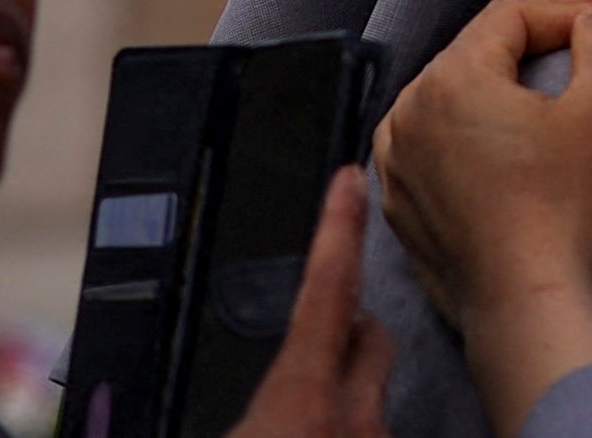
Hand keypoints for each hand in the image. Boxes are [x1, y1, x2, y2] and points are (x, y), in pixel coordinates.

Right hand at [217, 170, 390, 437]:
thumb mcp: (225, 435)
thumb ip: (225, 403)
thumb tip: (217, 400)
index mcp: (302, 402)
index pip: (328, 290)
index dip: (339, 229)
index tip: (351, 179)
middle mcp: (357, 420)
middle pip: (370, 340)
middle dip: (350, 328)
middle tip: (318, 342)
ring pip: (373, 398)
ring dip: (344, 402)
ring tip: (304, 424)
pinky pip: (373, 432)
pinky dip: (349, 434)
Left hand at [376, 0, 591, 437]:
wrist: (524, 306)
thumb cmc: (565, 204)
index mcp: (451, 78)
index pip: (510, 15)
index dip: (563, 10)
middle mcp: (407, 113)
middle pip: (475, 51)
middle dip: (530, 46)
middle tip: (581, 54)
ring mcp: (394, 164)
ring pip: (447, 98)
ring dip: (493, 90)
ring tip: (536, 101)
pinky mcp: (399, 207)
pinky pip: (429, 147)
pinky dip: (463, 135)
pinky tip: (493, 149)